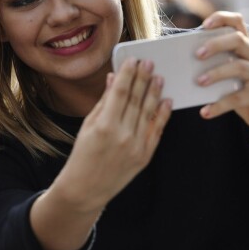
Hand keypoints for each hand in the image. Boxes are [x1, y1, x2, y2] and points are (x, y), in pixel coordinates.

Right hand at [60, 57, 171, 211]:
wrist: (86, 188)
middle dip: (143, 79)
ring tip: (159, 77)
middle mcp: (123, 135)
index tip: (133, 61)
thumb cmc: (82, 155)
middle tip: (149, 63)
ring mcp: (136, 147)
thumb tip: (112, 80)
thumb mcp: (87, 126)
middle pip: (136, 100)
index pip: (119, 93)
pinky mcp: (144, 157)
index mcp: (105, 126)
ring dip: (154, 93)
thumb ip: (103, 102)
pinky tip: (166, 101)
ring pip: (149, 113)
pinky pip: (156, 131)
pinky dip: (163, 115)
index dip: (127, 75)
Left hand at [195, 10, 248, 163]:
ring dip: (216, 73)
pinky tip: (204, 112)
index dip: (222, 18)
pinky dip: (219, 105)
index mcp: (247, 49)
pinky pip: (237, 99)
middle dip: (216, 44)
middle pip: (239, 40)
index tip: (204, 24)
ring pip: (240, 67)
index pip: (238, 23)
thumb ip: (215, 67)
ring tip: (199, 82)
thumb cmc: (245, 95)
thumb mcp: (231, 77)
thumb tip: (183, 65)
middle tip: (197, 55)